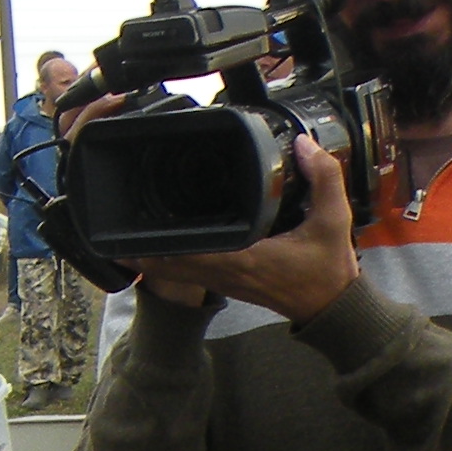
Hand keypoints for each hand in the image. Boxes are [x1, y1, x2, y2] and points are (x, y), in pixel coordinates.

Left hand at [137, 137, 356, 322]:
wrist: (331, 305)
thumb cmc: (329, 268)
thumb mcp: (334, 219)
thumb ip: (324, 178)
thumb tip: (304, 145)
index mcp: (244, 259)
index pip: (190, 252)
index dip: (159, 242)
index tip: (139, 222)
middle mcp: (225, 273)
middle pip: (169, 263)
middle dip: (141, 247)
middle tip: (117, 224)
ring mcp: (222, 281)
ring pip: (173, 271)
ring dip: (150, 255)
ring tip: (125, 233)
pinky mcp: (224, 282)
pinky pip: (186, 273)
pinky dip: (168, 260)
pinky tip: (157, 244)